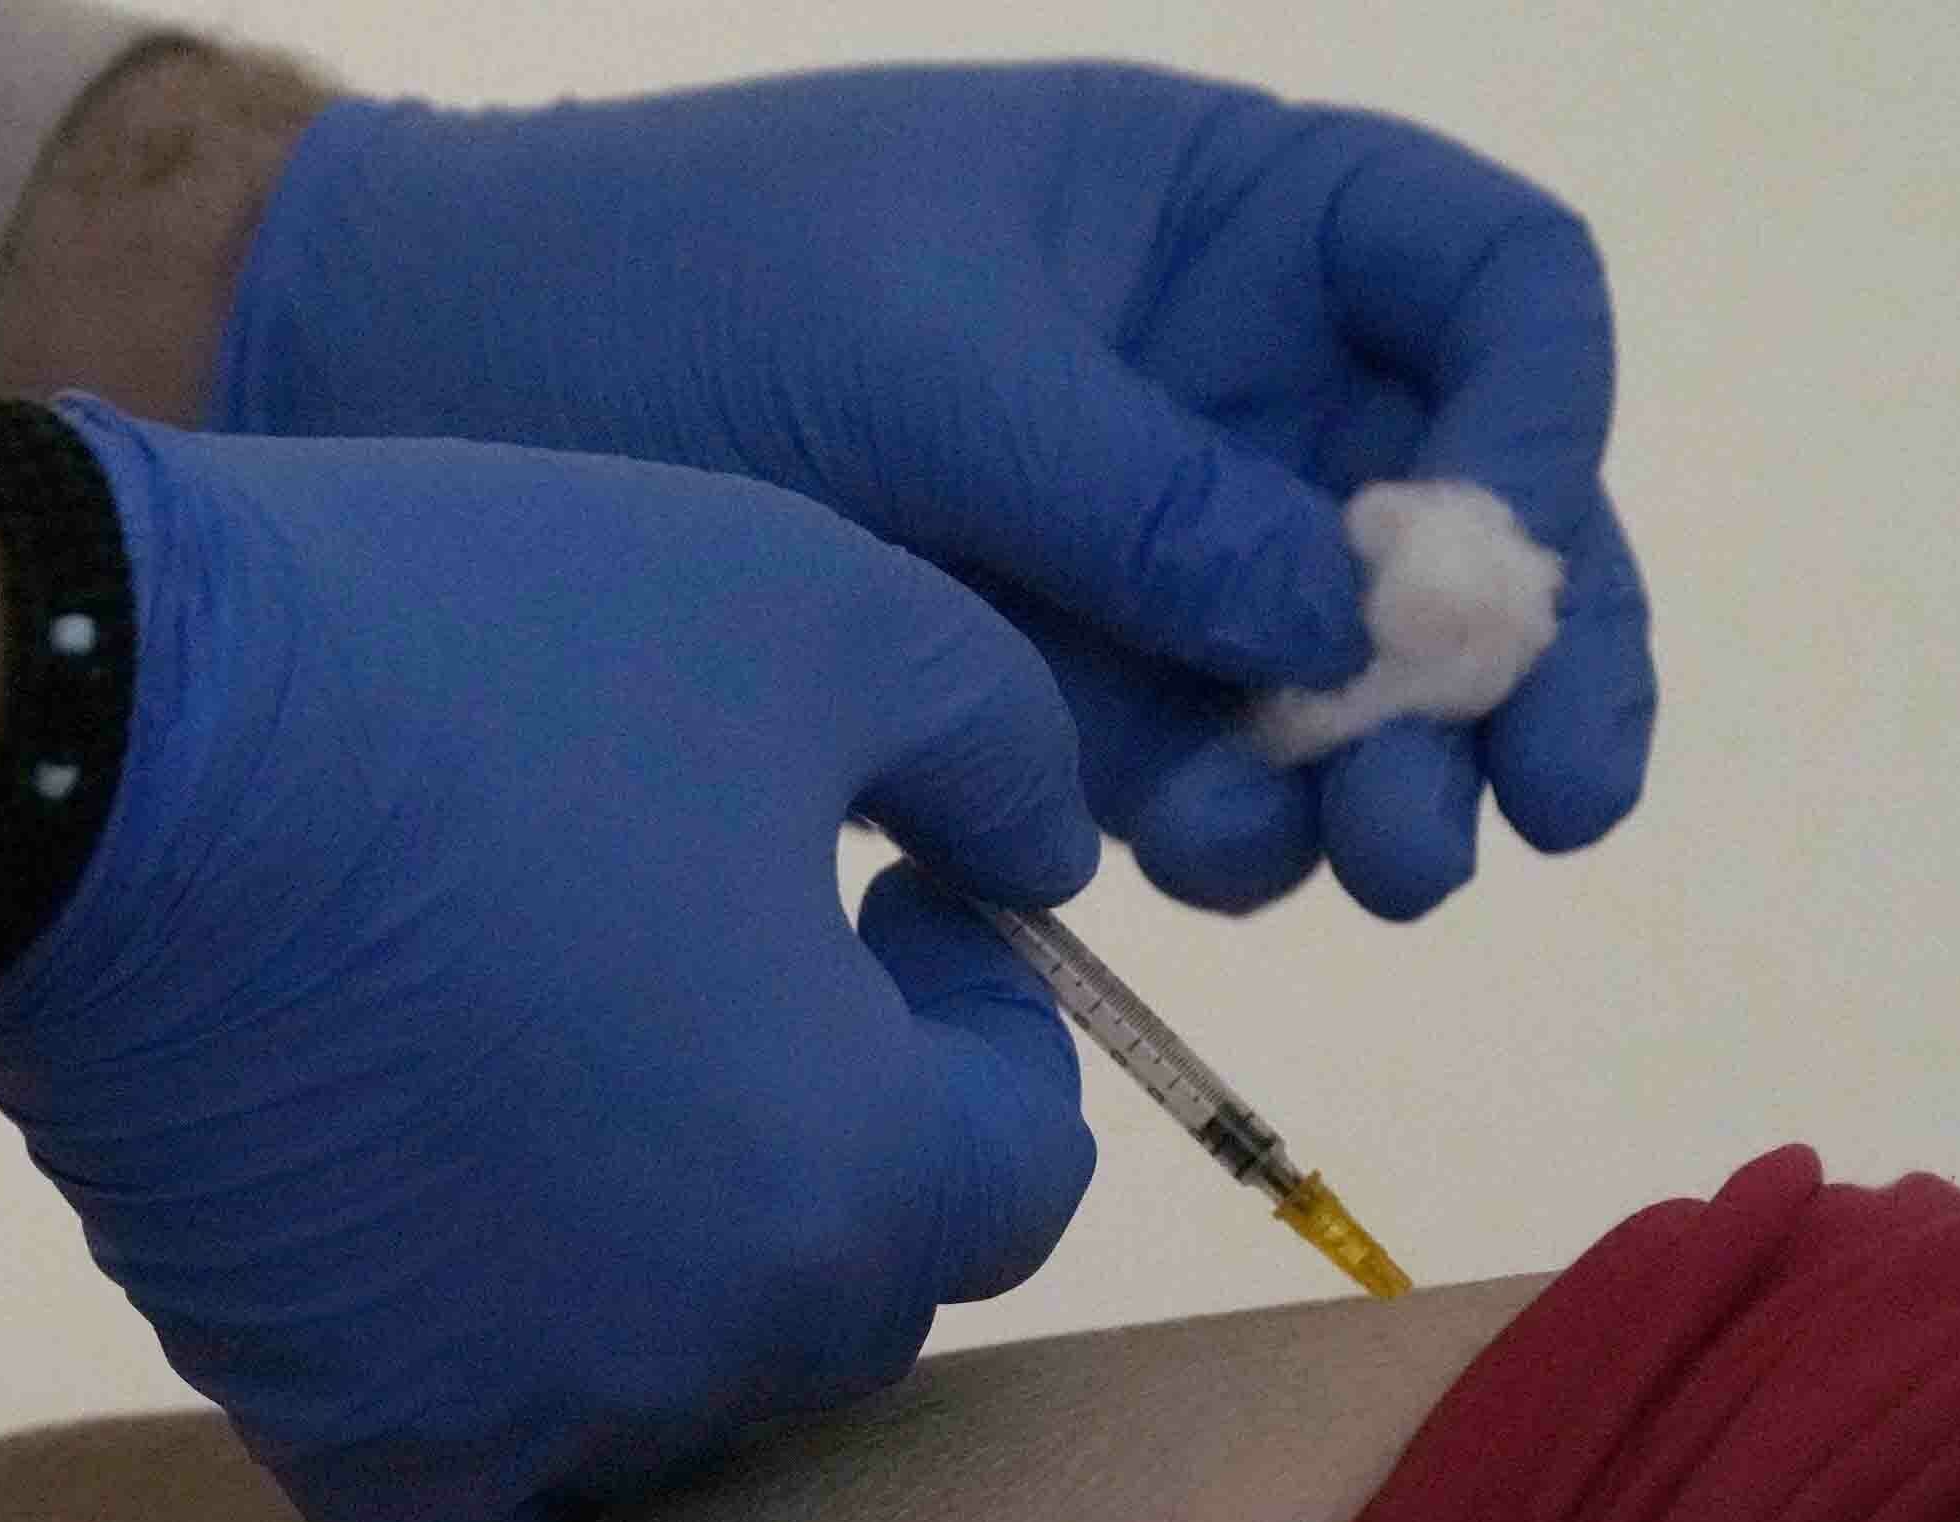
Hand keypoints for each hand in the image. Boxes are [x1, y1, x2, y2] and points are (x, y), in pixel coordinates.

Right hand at [0, 409, 1099, 1521]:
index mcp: (851, 1173)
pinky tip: (475, 1289)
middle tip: (728, 979)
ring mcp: (518, 1415)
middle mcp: (705, 1344)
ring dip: (681, 1279)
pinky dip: (514, 1450)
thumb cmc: (473, 646)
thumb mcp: (814, 604)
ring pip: (684, 1406)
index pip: (1022, 1171)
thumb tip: (1045, 871)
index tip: (881, 909)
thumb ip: (998, 746)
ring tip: (586, 1093)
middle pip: (856, 1297)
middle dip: (838, 1146)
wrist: (90, 735)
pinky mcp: (344, 1438)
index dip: (978, 1027)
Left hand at [220, 66, 1653, 921]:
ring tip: (1369, 862)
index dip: (1545, 418)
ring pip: (1366, 683)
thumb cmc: (661, 289)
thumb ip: (1142, 486)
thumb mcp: (917, 350)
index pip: (1490, 291)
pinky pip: (1221, 780)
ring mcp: (1158, 555)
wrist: (414, 396)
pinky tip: (1200, 861)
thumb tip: (1350, 622)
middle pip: (1476, 516)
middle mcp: (1229, 385)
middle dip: (1525, 665)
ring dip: (1398, 780)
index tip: (1495, 563)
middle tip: (1540, 810)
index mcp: (1223, 220)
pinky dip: (1247, 834)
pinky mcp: (1072, 698)